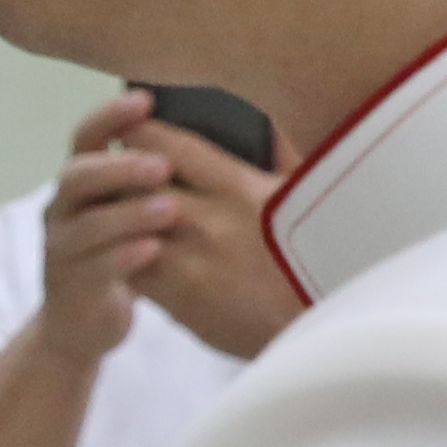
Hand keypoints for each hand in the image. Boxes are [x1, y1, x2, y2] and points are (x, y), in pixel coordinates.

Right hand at [31, 91, 173, 366]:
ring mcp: (62, 250)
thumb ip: (159, 177)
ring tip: (170, 209)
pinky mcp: (72, 288)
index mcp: (83, 181)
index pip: (86, 136)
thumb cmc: (125, 253)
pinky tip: (153, 250)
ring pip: (87, 225)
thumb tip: (229, 134)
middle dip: (120, 167)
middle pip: (78, 176)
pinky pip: (94, 269)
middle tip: (163, 166)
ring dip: (127, 214)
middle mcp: (63, 209)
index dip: (110, 116)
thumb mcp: (135, 210)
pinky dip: (123, 257)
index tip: (145, 100)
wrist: (82, 323)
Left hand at [126, 121, 298, 362]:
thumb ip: (282, 156)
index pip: (164, 146)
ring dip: (118, 220)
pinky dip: (127, 259)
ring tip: (122, 214)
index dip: (138, 134)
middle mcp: (208, 222)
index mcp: (240, 188)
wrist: (328, 326)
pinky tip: (135, 254)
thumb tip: (265, 121)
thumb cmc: (322, 256)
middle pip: (132, 186)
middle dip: (120, 178)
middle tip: (120, 176)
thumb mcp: (309, 197)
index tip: (133, 132)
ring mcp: (188, 265)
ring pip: (124, 230)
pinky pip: (133, 273)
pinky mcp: (178, 303)